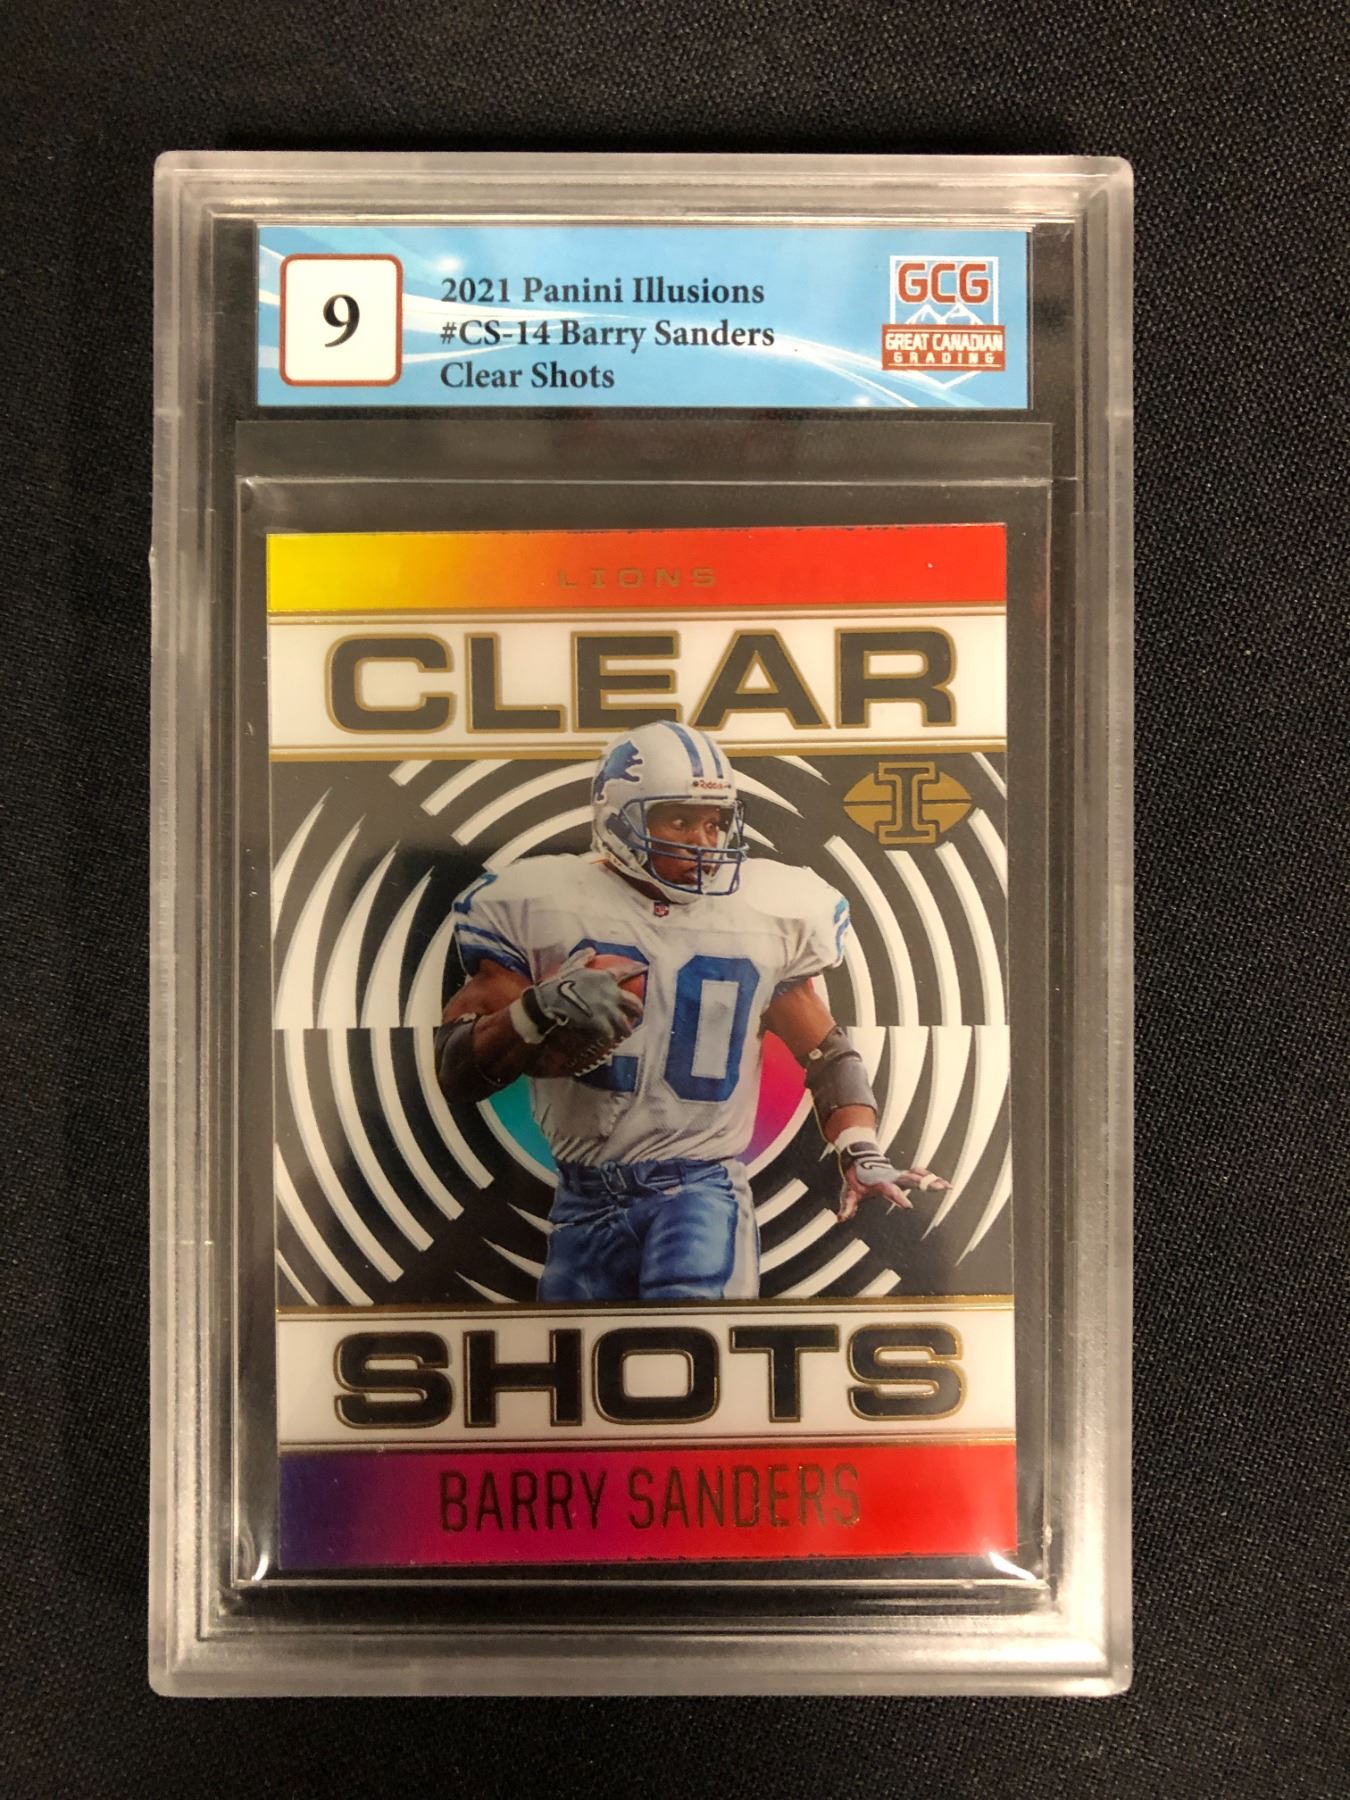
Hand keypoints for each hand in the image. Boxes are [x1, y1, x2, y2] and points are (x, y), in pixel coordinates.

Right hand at [526, 946, 644, 1045]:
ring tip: (626, 1033)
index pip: (625, 971)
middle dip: (638, 1009)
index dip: (636, 968)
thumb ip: (583, 958)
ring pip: (624, 1022)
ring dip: (626, 1028)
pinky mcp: (601, 1024)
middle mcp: (611, 993)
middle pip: (633, 1002)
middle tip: (638, 1014)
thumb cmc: (560, 982)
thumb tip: (591, 950)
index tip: (644, 968)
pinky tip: (611, 1040)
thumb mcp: (572, 966)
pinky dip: (611, 1036)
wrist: (550, 1002)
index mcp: (605, 977)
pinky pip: (610, 1033)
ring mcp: (607, 1010)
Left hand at [836, 1140, 949, 1221]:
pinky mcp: (903, 1175)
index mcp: (879, 1182)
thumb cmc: (854, 1178)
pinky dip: (931, 1177)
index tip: (909, 1207)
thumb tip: (840, 1219)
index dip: (898, 1198)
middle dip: (924, 1184)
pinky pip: (919, 1174)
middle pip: (911, 1180)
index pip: (890, 1191)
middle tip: (939, 1188)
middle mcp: (892, 1177)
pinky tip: (944, 1183)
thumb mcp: (848, 1192)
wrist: (859, 1157)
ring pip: (918, 1176)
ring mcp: (899, 1175)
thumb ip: (847, 1206)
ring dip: (932, 1180)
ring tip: (947, 1185)